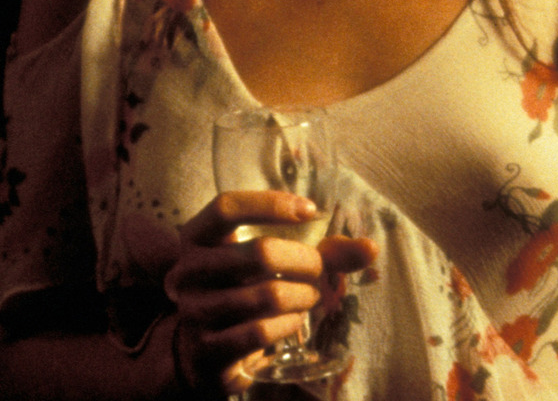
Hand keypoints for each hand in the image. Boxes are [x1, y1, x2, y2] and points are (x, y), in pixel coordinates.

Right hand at [163, 191, 376, 396]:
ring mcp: (193, 312)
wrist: (204, 352)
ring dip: (303, 297)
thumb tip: (371, 247)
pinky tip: (293, 321)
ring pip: (268, 295)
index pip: (227, 206)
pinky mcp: (205, 350)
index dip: (271, 204)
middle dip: (305, 262)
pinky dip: (289, 324)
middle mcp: (186, 271)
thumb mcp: (272, 264)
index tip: (311, 211)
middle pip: (260, 252)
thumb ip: (322, 252)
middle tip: (318, 271)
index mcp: (195, 237)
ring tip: (309, 297)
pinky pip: (261, 332)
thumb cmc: (245, 290)